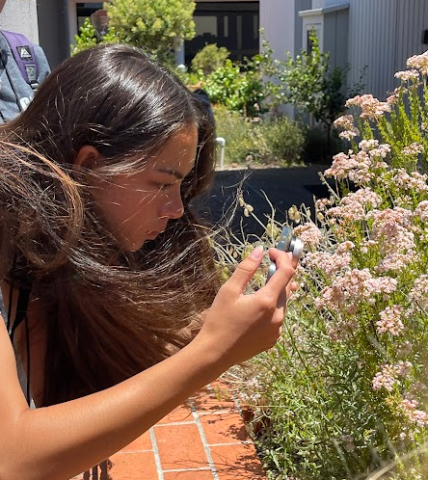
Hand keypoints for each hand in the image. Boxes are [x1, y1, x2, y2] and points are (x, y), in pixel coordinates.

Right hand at [194, 246, 295, 367]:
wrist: (215, 353)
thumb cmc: (219, 320)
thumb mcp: (229, 290)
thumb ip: (246, 269)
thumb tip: (260, 251)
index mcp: (267, 301)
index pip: (286, 272)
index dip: (282, 257)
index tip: (272, 251)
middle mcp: (278, 316)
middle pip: (287, 287)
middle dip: (280, 273)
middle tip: (268, 264)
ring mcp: (277, 330)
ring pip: (283, 303)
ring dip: (276, 291)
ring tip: (262, 285)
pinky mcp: (273, 339)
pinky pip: (278, 318)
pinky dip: (272, 308)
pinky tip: (257, 309)